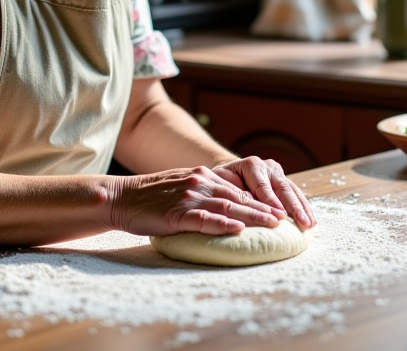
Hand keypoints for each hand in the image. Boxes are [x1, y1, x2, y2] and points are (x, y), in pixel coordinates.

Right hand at [110, 166, 282, 236]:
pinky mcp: (175, 213)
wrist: (120, 197)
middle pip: (239, 197)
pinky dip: (222, 224)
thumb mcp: (182, 187)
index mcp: (203, 176)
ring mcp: (188, 197)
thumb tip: (228, 209)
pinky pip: (204, 219)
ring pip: (227, 207)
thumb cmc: (150, 198)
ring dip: (252, 216)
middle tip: (286, 218)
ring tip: (272, 224)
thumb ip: (204, 193)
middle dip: (265, 208)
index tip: (281, 210)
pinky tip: (237, 229)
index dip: (261, 201)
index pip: (239, 190)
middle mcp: (199, 182)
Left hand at [212, 157, 314, 229]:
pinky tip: (311, 221)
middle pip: (282, 188)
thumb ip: (233, 192)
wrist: (228, 173)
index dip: (272, 202)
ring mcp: (279, 173)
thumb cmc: (221, 182)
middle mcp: (268, 166)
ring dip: (303, 209)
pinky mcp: (285, 181)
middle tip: (302, 222)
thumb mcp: (221, 184)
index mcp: (252, 165)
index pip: (263, 186)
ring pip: (293, 191)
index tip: (280, 216)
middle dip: (293, 207)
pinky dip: (304, 208)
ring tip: (310, 224)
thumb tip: (249, 206)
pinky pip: (297, 195)